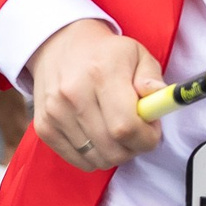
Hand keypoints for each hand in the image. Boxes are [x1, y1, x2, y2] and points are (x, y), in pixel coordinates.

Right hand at [27, 19, 164, 170]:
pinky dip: (95, 156)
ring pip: (96, 159)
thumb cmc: (107, 53)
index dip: (146, 137)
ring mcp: (55, 114)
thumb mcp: (138, 54)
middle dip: (135, 148)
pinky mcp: (44, 127)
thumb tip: (161, 99)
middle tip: (139, 132)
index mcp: (102, 74)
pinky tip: (101, 136)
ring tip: (119, 131)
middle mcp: (74, 95)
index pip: (125, 126)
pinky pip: (77, 160)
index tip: (153, 129)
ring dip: (116, 153)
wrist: (60, 45)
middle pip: (112, 148)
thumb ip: (152, 78)